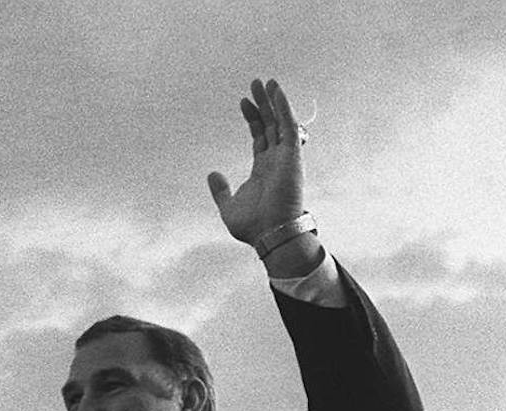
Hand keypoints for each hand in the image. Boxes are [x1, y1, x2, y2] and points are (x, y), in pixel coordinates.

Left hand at [207, 78, 307, 246]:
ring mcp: (286, 158)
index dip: (252, 118)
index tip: (243, 102)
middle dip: (263, 103)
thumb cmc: (253, 226)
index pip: (260, 136)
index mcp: (263, 169)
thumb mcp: (228, 206)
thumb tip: (212, 174)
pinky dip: (284, 108)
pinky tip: (277, 92)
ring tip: (267, 81)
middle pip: (271, 125)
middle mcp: (277, 160)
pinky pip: (290, 127)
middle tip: (256, 83)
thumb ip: (221, 189)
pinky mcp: (293, 156)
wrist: (269, 234)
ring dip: (274, 101)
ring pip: (281, 122)